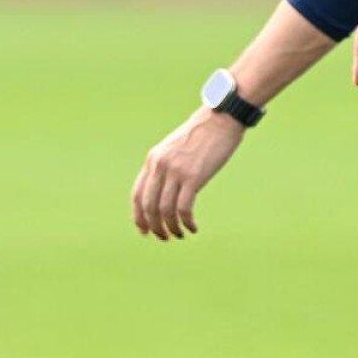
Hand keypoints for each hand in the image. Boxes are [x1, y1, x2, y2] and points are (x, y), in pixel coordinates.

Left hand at [132, 106, 244, 240]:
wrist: (220, 119)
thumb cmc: (201, 135)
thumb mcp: (175, 148)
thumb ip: (166, 166)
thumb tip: (164, 190)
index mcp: (153, 159)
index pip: (137, 194)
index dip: (138, 216)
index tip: (144, 230)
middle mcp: (160, 166)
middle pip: (148, 206)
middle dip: (154, 226)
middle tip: (164, 238)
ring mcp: (176, 171)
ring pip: (165, 210)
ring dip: (171, 228)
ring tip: (180, 234)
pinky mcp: (194, 176)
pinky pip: (184, 208)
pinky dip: (187, 222)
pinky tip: (193, 227)